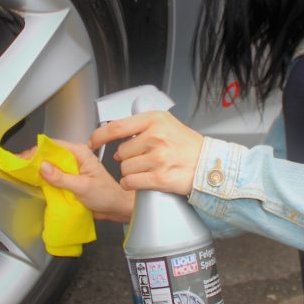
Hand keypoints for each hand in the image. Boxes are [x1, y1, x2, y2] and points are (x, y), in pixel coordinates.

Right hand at [20, 140, 134, 222]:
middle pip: (50, 154)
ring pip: (50, 165)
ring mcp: (72, 168)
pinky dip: (44, 178)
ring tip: (22, 173)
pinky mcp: (70, 178)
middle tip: (18, 167)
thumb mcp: (82, 187)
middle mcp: (75, 157)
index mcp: (80, 153)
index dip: (36, 150)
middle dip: (34, 159)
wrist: (116, 207)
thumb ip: (62, 177)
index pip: (54, 145)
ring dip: (38, 169)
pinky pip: (54, 175)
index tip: (23, 158)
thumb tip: (43, 166)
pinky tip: (34, 182)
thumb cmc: (106, 195)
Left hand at [88, 111, 203, 195]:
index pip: (117, 127)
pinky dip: (131, 184)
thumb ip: (142, 126)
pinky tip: (141, 181)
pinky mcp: (159, 178)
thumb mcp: (166, 124)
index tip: (93, 142)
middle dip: (127, 158)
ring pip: (124, 168)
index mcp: (154, 120)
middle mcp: (155, 137)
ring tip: (148, 169)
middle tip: (144, 159)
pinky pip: (130, 182)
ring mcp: (157, 158)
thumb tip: (117, 137)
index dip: (100, 136)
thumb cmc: (188, 146)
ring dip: (131, 172)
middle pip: (121, 152)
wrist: (209, 165)